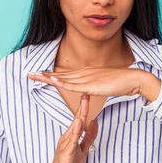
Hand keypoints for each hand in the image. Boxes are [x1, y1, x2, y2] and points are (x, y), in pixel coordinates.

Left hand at [28, 66, 147, 96]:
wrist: (132, 79)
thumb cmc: (121, 83)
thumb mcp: (103, 83)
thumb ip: (94, 85)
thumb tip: (87, 89)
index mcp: (87, 73)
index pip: (66, 75)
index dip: (52, 75)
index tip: (41, 74)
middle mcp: (84, 73)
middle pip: (60, 74)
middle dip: (44, 75)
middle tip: (29, 73)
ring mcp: (86, 78)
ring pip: (63, 78)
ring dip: (47, 77)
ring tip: (34, 76)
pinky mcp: (90, 85)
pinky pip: (72, 85)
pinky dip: (61, 82)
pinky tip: (52, 81)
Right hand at [41, 93, 98, 162]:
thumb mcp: (82, 150)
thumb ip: (88, 137)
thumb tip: (95, 122)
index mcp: (70, 137)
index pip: (79, 119)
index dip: (84, 107)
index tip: (89, 94)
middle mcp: (66, 138)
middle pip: (76, 120)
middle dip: (82, 107)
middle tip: (87, 92)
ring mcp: (64, 146)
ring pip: (73, 129)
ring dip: (79, 115)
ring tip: (84, 103)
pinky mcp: (65, 155)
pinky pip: (71, 142)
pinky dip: (76, 132)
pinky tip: (80, 124)